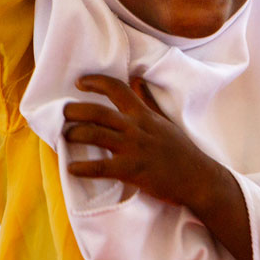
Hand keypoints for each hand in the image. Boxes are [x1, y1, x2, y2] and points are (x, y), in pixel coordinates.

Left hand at [63, 75, 226, 208]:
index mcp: (144, 115)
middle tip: (62, 113)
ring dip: (74, 134)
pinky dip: (83, 167)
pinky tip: (71, 168)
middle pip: (98, 112)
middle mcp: (136, 127)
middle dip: (75, 110)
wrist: (198, 179)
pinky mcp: (132, 170)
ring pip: (95, 134)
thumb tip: (137, 80)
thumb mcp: (164, 120)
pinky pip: (101, 167)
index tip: (79, 83)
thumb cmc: (181, 151)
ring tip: (63, 137)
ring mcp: (134, 148)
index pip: (117, 89)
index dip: (95, 82)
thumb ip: (147, 101)